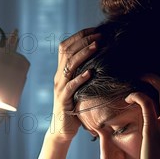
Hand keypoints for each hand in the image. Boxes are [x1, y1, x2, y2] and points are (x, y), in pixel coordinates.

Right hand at [49, 28, 99, 142]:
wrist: (62, 128)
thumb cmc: (74, 107)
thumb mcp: (78, 87)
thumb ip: (83, 73)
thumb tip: (101, 59)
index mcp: (61, 71)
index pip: (65, 47)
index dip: (78, 36)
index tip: (94, 30)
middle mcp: (58, 77)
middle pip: (67, 52)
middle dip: (83, 41)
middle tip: (99, 35)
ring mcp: (60, 88)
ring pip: (69, 66)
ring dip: (83, 54)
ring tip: (96, 46)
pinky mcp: (64, 100)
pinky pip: (71, 86)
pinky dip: (80, 78)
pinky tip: (90, 72)